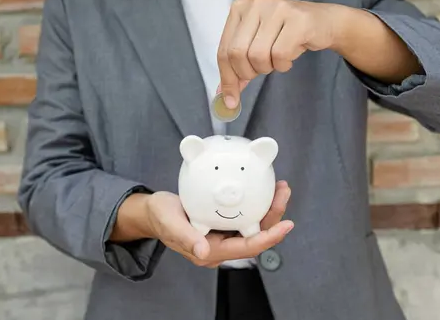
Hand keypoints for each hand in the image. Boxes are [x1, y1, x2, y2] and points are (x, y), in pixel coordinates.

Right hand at [112, 181, 293, 267]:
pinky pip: (246, 215)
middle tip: (283, 193)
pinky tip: (263, 188)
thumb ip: (186, 237)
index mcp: (210, 251)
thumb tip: (203, 252)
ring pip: (254, 225)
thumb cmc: (160, 217)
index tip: (285, 225)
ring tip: (280, 188)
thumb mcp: (170, 223)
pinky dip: (258, 203)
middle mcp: (221, 245)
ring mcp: (223, 234)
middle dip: (274, 217)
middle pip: (256, 235)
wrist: (154, 212)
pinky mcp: (223, 222)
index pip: (246, 248)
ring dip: (269, 208)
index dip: (268, 238)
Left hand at [216, 0, 348, 107]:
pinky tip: (290, 57)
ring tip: (278, 59)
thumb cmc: (287, 35)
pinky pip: (280, 55)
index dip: (227, 78)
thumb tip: (224, 95)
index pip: (223, 50)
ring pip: (258, 55)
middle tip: (262, 71)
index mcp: (239, 8)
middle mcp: (256, 3)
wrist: (324, 23)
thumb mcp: (257, 45)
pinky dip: (283, 65)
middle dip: (248, 73)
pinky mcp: (297, 20)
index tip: (230, 99)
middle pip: (237, 53)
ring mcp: (277, 9)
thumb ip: (239, 66)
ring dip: (268, 67)